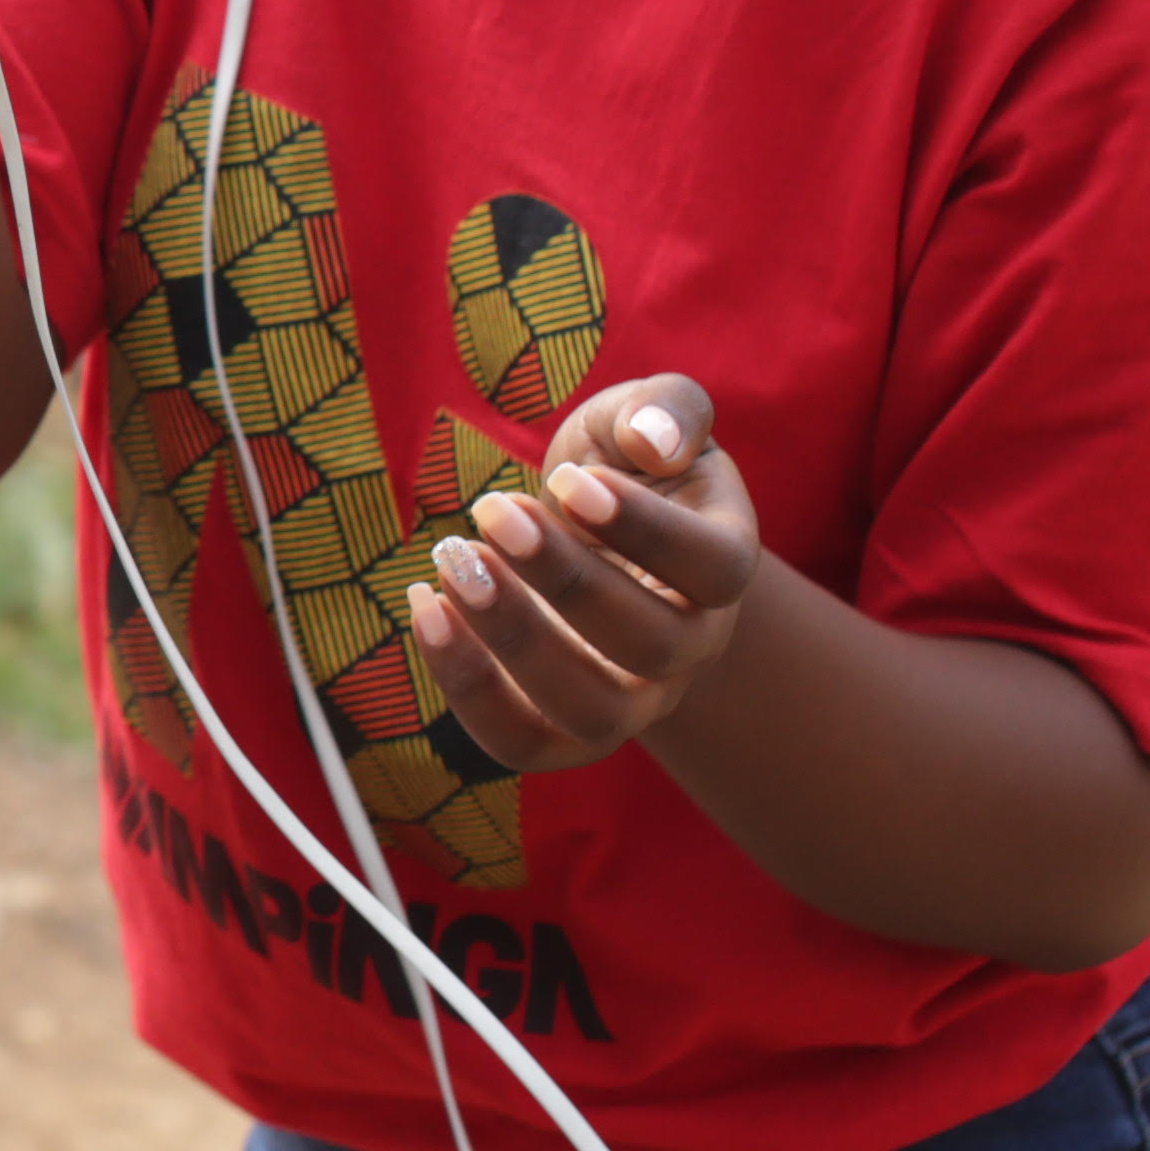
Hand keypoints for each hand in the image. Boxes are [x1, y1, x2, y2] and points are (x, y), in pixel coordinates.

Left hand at [410, 373, 761, 772]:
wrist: (595, 532)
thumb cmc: (626, 464)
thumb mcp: (649, 414)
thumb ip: (665, 408)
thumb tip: (652, 441)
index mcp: (726, 561)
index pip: (713, 568)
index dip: (644, 530)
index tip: (567, 481)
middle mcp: (692, 645)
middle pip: (650, 644)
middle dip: (564, 580)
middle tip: (492, 511)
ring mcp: (634, 698)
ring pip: (592, 711)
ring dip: (515, 641)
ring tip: (452, 563)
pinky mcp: (564, 728)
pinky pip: (523, 743)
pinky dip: (466, 687)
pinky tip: (423, 606)